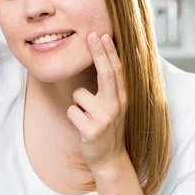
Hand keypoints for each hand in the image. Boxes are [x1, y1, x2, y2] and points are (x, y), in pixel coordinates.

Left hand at [67, 32, 127, 172]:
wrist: (109, 159)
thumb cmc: (107, 128)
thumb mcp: (114, 106)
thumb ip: (111, 86)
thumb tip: (104, 60)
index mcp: (122, 98)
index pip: (117, 70)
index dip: (110, 52)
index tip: (103, 35)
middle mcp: (116, 106)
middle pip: (106, 74)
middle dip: (99, 53)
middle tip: (91, 36)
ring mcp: (105, 119)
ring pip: (79, 94)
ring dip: (77, 103)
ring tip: (87, 115)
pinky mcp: (91, 131)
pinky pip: (72, 111)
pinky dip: (73, 116)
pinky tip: (82, 126)